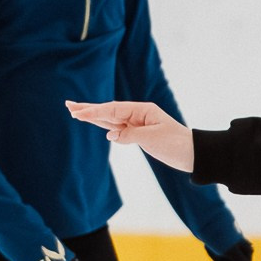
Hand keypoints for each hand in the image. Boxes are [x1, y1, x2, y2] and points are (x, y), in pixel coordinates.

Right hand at [65, 100, 194, 171]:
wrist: (191, 154)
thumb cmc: (176, 144)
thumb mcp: (152, 138)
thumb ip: (129, 134)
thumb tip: (110, 134)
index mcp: (142, 110)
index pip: (113, 110)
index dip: (95, 112)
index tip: (78, 113)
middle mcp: (138, 114)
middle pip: (109, 111)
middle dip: (89, 109)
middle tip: (69, 106)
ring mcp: (138, 124)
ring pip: (111, 119)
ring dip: (94, 116)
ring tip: (76, 112)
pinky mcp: (139, 134)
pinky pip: (118, 129)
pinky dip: (106, 126)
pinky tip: (97, 124)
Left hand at [209, 236, 256, 260]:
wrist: (208, 219)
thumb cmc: (220, 235)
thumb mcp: (230, 251)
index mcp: (246, 252)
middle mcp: (242, 251)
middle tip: (213, 252)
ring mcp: (233, 249)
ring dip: (216, 259)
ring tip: (210, 246)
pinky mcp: (225, 246)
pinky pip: (221, 260)